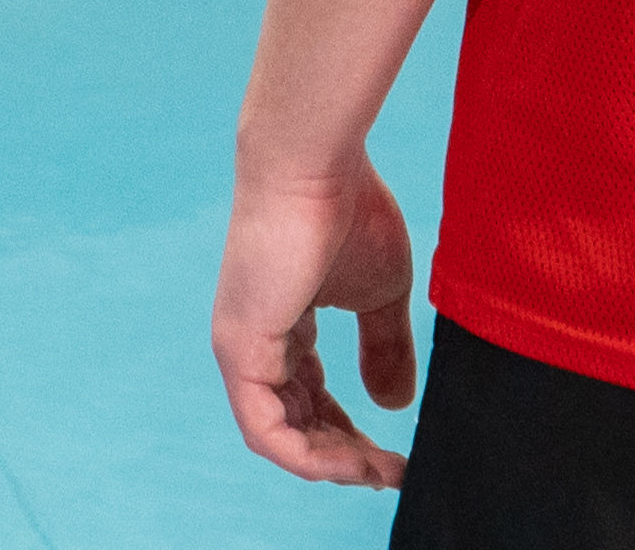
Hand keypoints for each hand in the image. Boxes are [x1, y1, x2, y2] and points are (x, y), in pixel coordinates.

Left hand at [214, 160, 420, 486]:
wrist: (314, 163)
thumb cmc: (347, 210)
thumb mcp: (382, 293)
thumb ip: (385, 348)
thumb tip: (394, 406)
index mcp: (282, 323)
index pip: (310, 397)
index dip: (351, 431)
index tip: (396, 453)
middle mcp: (254, 341)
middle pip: (297, 422)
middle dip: (345, 456)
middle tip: (392, 472)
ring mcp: (241, 347)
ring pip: (281, 435)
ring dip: (332, 463)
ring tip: (378, 472)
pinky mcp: (239, 349)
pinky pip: (266, 431)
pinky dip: (307, 457)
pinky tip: (349, 464)